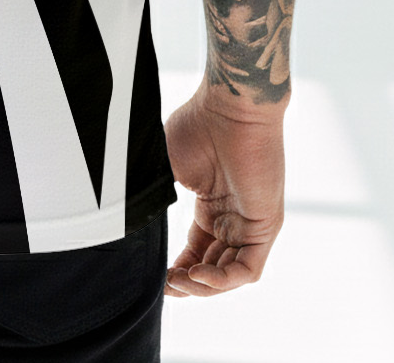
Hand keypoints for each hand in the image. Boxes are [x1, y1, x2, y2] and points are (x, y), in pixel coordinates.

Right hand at [163, 84, 286, 297]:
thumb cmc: (199, 125)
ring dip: (203, 287)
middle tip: (165, 286)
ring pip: (230, 275)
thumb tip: (127, 218)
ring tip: (177, 283)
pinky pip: (248, 269)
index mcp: (212, 205)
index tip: (157, 278)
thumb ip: (153, 194)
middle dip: (188, 284)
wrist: (230, 106)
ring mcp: (251, 224)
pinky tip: (197, 275)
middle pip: (213, 268)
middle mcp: (233, 218)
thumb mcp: (166, 167)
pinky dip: (223, 281)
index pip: (198, 251)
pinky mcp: (266, 225)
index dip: (178, 269)